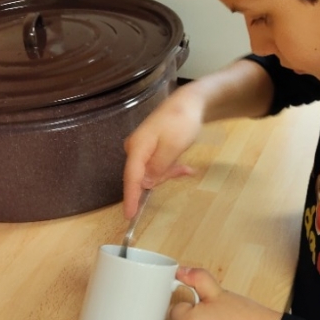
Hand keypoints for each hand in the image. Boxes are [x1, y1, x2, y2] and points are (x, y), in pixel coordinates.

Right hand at [123, 85, 203, 217]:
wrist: (189, 103)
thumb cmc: (181, 122)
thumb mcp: (173, 147)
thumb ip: (158, 167)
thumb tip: (145, 184)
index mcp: (137, 147)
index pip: (131, 178)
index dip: (131, 198)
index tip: (129, 216)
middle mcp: (135, 148)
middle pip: (142, 176)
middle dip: (162, 178)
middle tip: (183, 170)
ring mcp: (142, 148)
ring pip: (152, 172)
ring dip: (169, 172)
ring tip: (187, 168)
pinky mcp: (150, 148)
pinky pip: (157, 164)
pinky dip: (170, 167)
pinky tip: (185, 168)